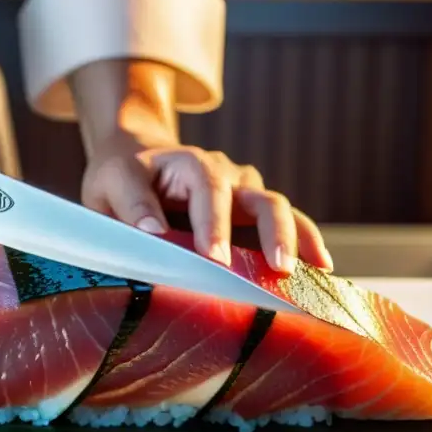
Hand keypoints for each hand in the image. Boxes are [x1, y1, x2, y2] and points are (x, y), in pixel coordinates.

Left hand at [81, 127, 332, 274]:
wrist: (136, 159)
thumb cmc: (121, 176)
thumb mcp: (111, 183)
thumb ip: (130, 204)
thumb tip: (154, 232)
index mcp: (190, 164)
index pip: (210, 191)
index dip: (215, 224)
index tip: (215, 258)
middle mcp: (226, 175)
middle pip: (260, 198)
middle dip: (272, 233)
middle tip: (278, 267)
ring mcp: (244, 192)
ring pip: (279, 211)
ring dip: (297, 240)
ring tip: (312, 271)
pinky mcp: (252, 213)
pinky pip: (285, 226)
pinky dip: (304, 244)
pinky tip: (319, 270)